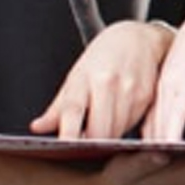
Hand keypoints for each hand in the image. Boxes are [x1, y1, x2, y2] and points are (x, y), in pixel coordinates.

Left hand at [31, 20, 172, 139]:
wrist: (139, 38)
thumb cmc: (104, 57)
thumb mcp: (76, 76)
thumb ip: (58, 107)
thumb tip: (38, 127)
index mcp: (84, 78)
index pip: (73, 110)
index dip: (69, 132)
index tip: (65, 146)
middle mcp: (107, 83)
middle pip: (99, 129)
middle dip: (92, 144)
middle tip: (86, 144)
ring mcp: (129, 91)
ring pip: (117, 131)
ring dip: (108, 136)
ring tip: (103, 122)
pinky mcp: (145, 98)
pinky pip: (132, 124)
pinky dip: (123, 126)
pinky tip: (119, 115)